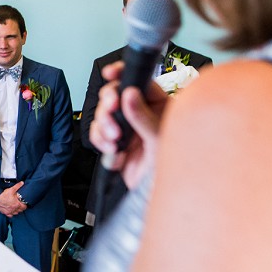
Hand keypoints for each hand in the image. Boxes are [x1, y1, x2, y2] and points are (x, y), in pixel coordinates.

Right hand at [0, 183, 25, 216]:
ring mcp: (10, 211)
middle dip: (21, 208)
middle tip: (21, 205)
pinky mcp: (5, 213)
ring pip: (16, 213)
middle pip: (20, 210)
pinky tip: (11, 211)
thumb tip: (22, 183)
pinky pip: (10, 215)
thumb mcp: (11, 189)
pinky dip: (11, 214)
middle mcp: (14, 209)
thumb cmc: (3, 195)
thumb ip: (17, 186)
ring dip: (17, 211)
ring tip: (16, 207)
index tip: (24, 203)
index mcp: (17, 204)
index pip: (24, 207)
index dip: (25, 205)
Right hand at [89, 61, 169, 188]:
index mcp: (161, 107)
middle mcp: (142, 115)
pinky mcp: (115, 142)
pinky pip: (98, 133)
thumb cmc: (174, 171)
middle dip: (108, 105)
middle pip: (115, 95)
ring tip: (114, 139)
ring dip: (103, 126)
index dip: (123, 74)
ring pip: (103, 114)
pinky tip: (113, 151)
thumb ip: (144, 118)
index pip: (140, 81)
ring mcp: (127, 129)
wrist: (155, 198)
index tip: (111, 74)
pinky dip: (100, 141)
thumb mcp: (160, 141)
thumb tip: (130, 96)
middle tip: (110, 111)